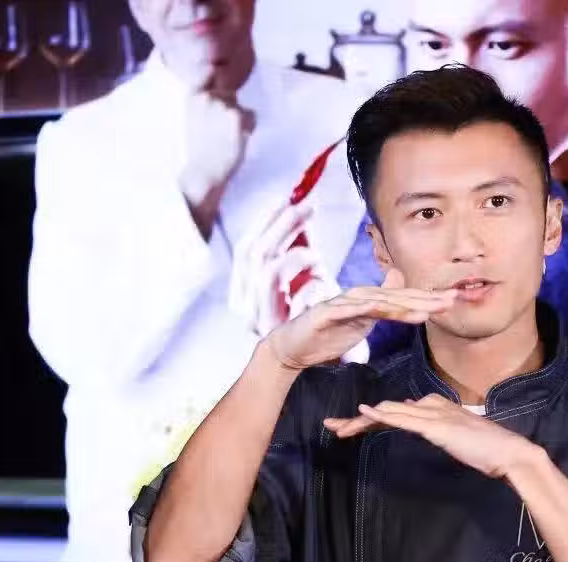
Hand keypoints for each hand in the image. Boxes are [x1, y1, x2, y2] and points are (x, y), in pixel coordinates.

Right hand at [178, 80, 255, 235]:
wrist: (203, 172)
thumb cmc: (201, 151)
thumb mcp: (195, 120)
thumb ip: (207, 106)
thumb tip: (223, 91)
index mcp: (193, 97)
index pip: (214, 86)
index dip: (220, 104)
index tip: (216, 121)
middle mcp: (206, 97)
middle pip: (230, 95)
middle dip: (231, 112)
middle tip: (223, 133)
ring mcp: (221, 105)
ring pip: (241, 107)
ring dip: (240, 122)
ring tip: (228, 138)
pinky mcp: (235, 115)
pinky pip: (252, 116)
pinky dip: (249, 128)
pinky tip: (236, 140)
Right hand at [230, 202, 338, 336]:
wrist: (323, 359)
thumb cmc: (316, 316)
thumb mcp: (308, 276)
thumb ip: (303, 246)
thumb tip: (305, 208)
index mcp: (247, 289)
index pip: (248, 247)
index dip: (265, 220)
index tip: (287, 197)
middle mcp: (244, 301)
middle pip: (252, 251)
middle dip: (278, 224)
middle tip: (305, 204)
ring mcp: (254, 314)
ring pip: (262, 266)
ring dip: (289, 246)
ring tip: (314, 241)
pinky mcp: (270, 325)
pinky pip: (277, 287)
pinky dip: (297, 271)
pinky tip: (318, 267)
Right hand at [265, 271, 457, 370]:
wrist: (292, 347)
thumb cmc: (327, 335)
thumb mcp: (362, 321)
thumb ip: (383, 306)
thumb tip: (400, 285)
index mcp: (370, 301)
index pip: (405, 299)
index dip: (429, 299)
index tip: (454, 300)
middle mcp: (358, 297)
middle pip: (397, 297)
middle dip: (426, 298)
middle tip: (451, 299)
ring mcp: (342, 303)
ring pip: (378, 302)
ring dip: (403, 304)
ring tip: (426, 310)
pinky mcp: (326, 313)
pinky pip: (350, 311)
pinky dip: (366, 308)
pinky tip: (382, 309)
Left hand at [323, 394, 541, 478]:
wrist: (510, 454)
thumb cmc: (489, 452)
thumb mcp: (460, 441)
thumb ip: (444, 433)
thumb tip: (430, 431)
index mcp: (436, 409)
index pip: (398, 412)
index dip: (372, 418)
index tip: (349, 427)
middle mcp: (432, 407)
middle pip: (388, 411)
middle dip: (358, 420)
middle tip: (331, 426)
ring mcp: (435, 415)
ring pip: (391, 413)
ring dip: (362, 419)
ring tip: (337, 425)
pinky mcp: (438, 427)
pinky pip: (404, 419)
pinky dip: (383, 415)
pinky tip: (365, 412)